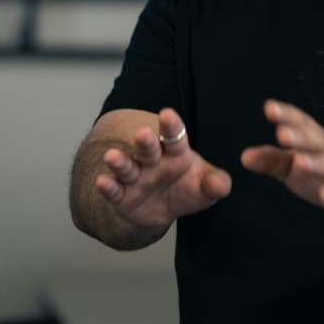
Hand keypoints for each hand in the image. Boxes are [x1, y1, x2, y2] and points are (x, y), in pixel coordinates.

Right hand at [95, 108, 231, 231]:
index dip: (171, 126)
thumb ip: (215, 184)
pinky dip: (107, 187)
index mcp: (175, 152)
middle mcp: (153, 161)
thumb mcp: (205, 187)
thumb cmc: (186, 188)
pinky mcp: (122, 196)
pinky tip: (102, 182)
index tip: (168, 114)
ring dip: (119, 162)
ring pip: (126, 167)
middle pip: (148, 148)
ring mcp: (135, 177)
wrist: (162, 209)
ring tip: (112, 156)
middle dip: (145, 141)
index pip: (174, 137)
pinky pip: (114, 191)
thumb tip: (221, 186)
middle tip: (144, 133)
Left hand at [241, 100, 323, 228]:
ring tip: (299, 161)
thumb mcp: (295, 166)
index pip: (302, 123)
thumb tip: (244, 157)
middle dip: (300, 137)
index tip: (269, 108)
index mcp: (317, 140)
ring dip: (316, 163)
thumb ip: (272, 160)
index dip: (287, 115)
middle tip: (282, 133)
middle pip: (317, 141)